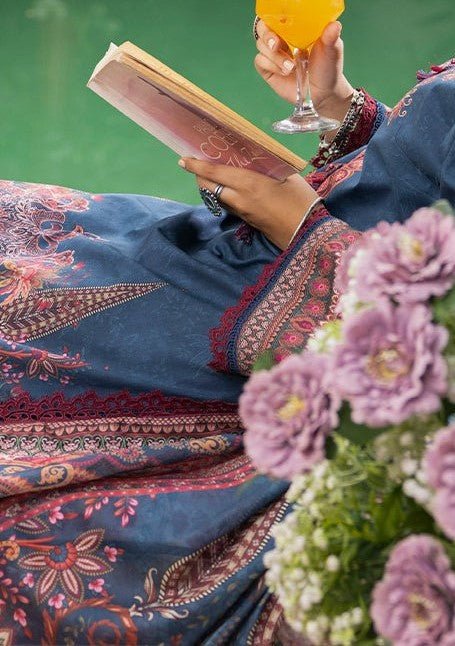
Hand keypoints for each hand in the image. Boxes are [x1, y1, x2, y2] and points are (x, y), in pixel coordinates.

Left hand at [179, 158, 319, 249]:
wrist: (308, 233)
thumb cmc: (302, 200)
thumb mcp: (288, 176)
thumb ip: (268, 167)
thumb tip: (257, 160)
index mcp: (248, 184)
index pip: (215, 173)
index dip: (197, 166)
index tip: (183, 160)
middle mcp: (239, 199)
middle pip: (208, 187)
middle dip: (200, 176)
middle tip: (198, 165)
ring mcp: (242, 212)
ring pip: (216, 197)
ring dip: (210, 186)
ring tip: (213, 174)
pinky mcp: (247, 220)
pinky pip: (227, 205)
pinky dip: (221, 195)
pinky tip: (229, 188)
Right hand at [254, 20, 353, 125]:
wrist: (323, 93)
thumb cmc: (327, 68)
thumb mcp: (332, 50)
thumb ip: (331, 37)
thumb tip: (334, 26)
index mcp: (295, 28)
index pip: (277, 16)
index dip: (273, 16)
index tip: (279, 22)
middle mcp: (282, 38)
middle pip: (262, 28)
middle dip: (267, 35)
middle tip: (276, 45)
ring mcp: (274, 54)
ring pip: (261, 45)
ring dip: (275, 57)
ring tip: (291, 67)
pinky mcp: (269, 69)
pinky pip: (260, 61)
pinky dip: (271, 66)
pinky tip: (284, 72)